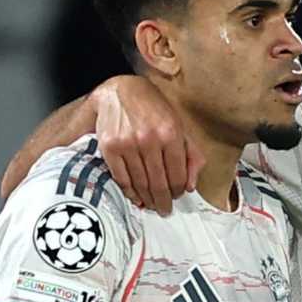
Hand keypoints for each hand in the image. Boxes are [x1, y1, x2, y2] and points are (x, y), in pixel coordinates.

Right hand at [93, 76, 202, 214]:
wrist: (120, 91)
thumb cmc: (153, 108)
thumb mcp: (179, 125)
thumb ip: (191, 155)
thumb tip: (190, 186)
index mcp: (170, 134)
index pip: (177, 175)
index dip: (178, 191)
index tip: (177, 196)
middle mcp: (149, 140)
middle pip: (158, 183)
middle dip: (163, 201)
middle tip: (164, 210)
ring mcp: (127, 144)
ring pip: (140, 183)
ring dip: (147, 199)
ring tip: (152, 205)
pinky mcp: (110, 147)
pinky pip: (121, 178)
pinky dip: (129, 192)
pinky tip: (136, 197)